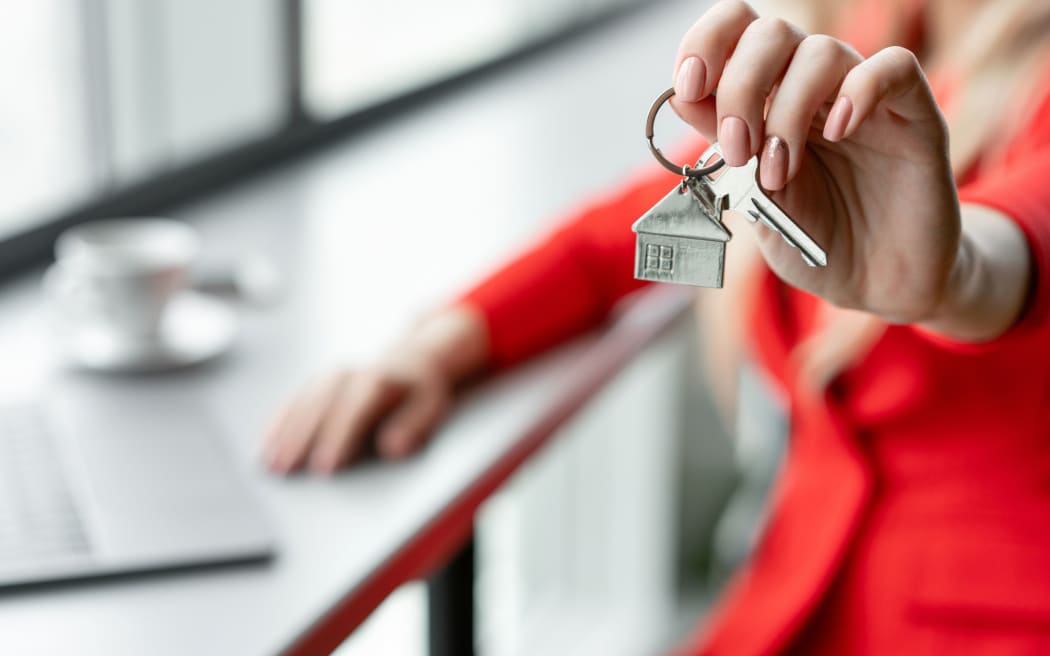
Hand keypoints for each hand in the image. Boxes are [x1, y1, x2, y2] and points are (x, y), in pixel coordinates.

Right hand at [263, 307, 488, 474]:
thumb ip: (414, 427)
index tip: (325, 468)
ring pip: (302, 404)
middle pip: (320, 408)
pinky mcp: (317, 383)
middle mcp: (349, 374)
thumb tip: (393, 448)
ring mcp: (329, 377)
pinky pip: (293, 401)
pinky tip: (267, 443)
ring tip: (271, 463)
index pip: (354, 411)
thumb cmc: (421, 393)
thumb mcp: (431, 407)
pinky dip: (279, 421)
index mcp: (379, 380)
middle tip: (285, 471)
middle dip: (301, 440)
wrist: (410, 361)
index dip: (338, 440)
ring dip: (284, 433)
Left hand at [671, 1, 959, 323]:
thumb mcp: (755, 202)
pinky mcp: (913, 115)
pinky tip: (837, 132)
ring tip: (780, 171)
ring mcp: (863, 98)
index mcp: (767, 99)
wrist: (876, 282)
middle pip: (770, 33)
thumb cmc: (815, 240)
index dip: (705, 44)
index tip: (689, 88)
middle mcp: (812, 88)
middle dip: (740, 87)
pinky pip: (894, 67)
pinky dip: (858, 90)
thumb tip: (680, 96)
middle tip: (738, 149)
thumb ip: (724, 151)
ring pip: (821, 51)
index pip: (735, 31)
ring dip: (786, 111)